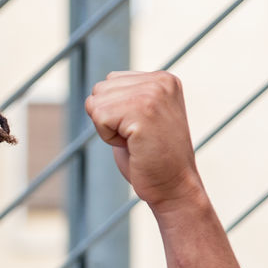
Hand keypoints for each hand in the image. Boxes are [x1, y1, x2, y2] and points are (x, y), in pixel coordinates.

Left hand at [84, 70, 205, 212]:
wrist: (174, 187)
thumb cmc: (152, 160)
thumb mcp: (141, 118)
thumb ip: (124, 99)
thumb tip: (93, 94)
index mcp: (163, 79)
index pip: (110, 81)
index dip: (115, 111)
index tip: (140, 129)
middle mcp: (160, 82)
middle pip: (100, 90)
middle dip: (109, 119)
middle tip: (137, 138)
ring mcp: (152, 94)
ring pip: (96, 103)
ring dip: (108, 129)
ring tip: (136, 142)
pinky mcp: (142, 112)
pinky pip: (100, 118)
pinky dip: (108, 138)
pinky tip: (133, 146)